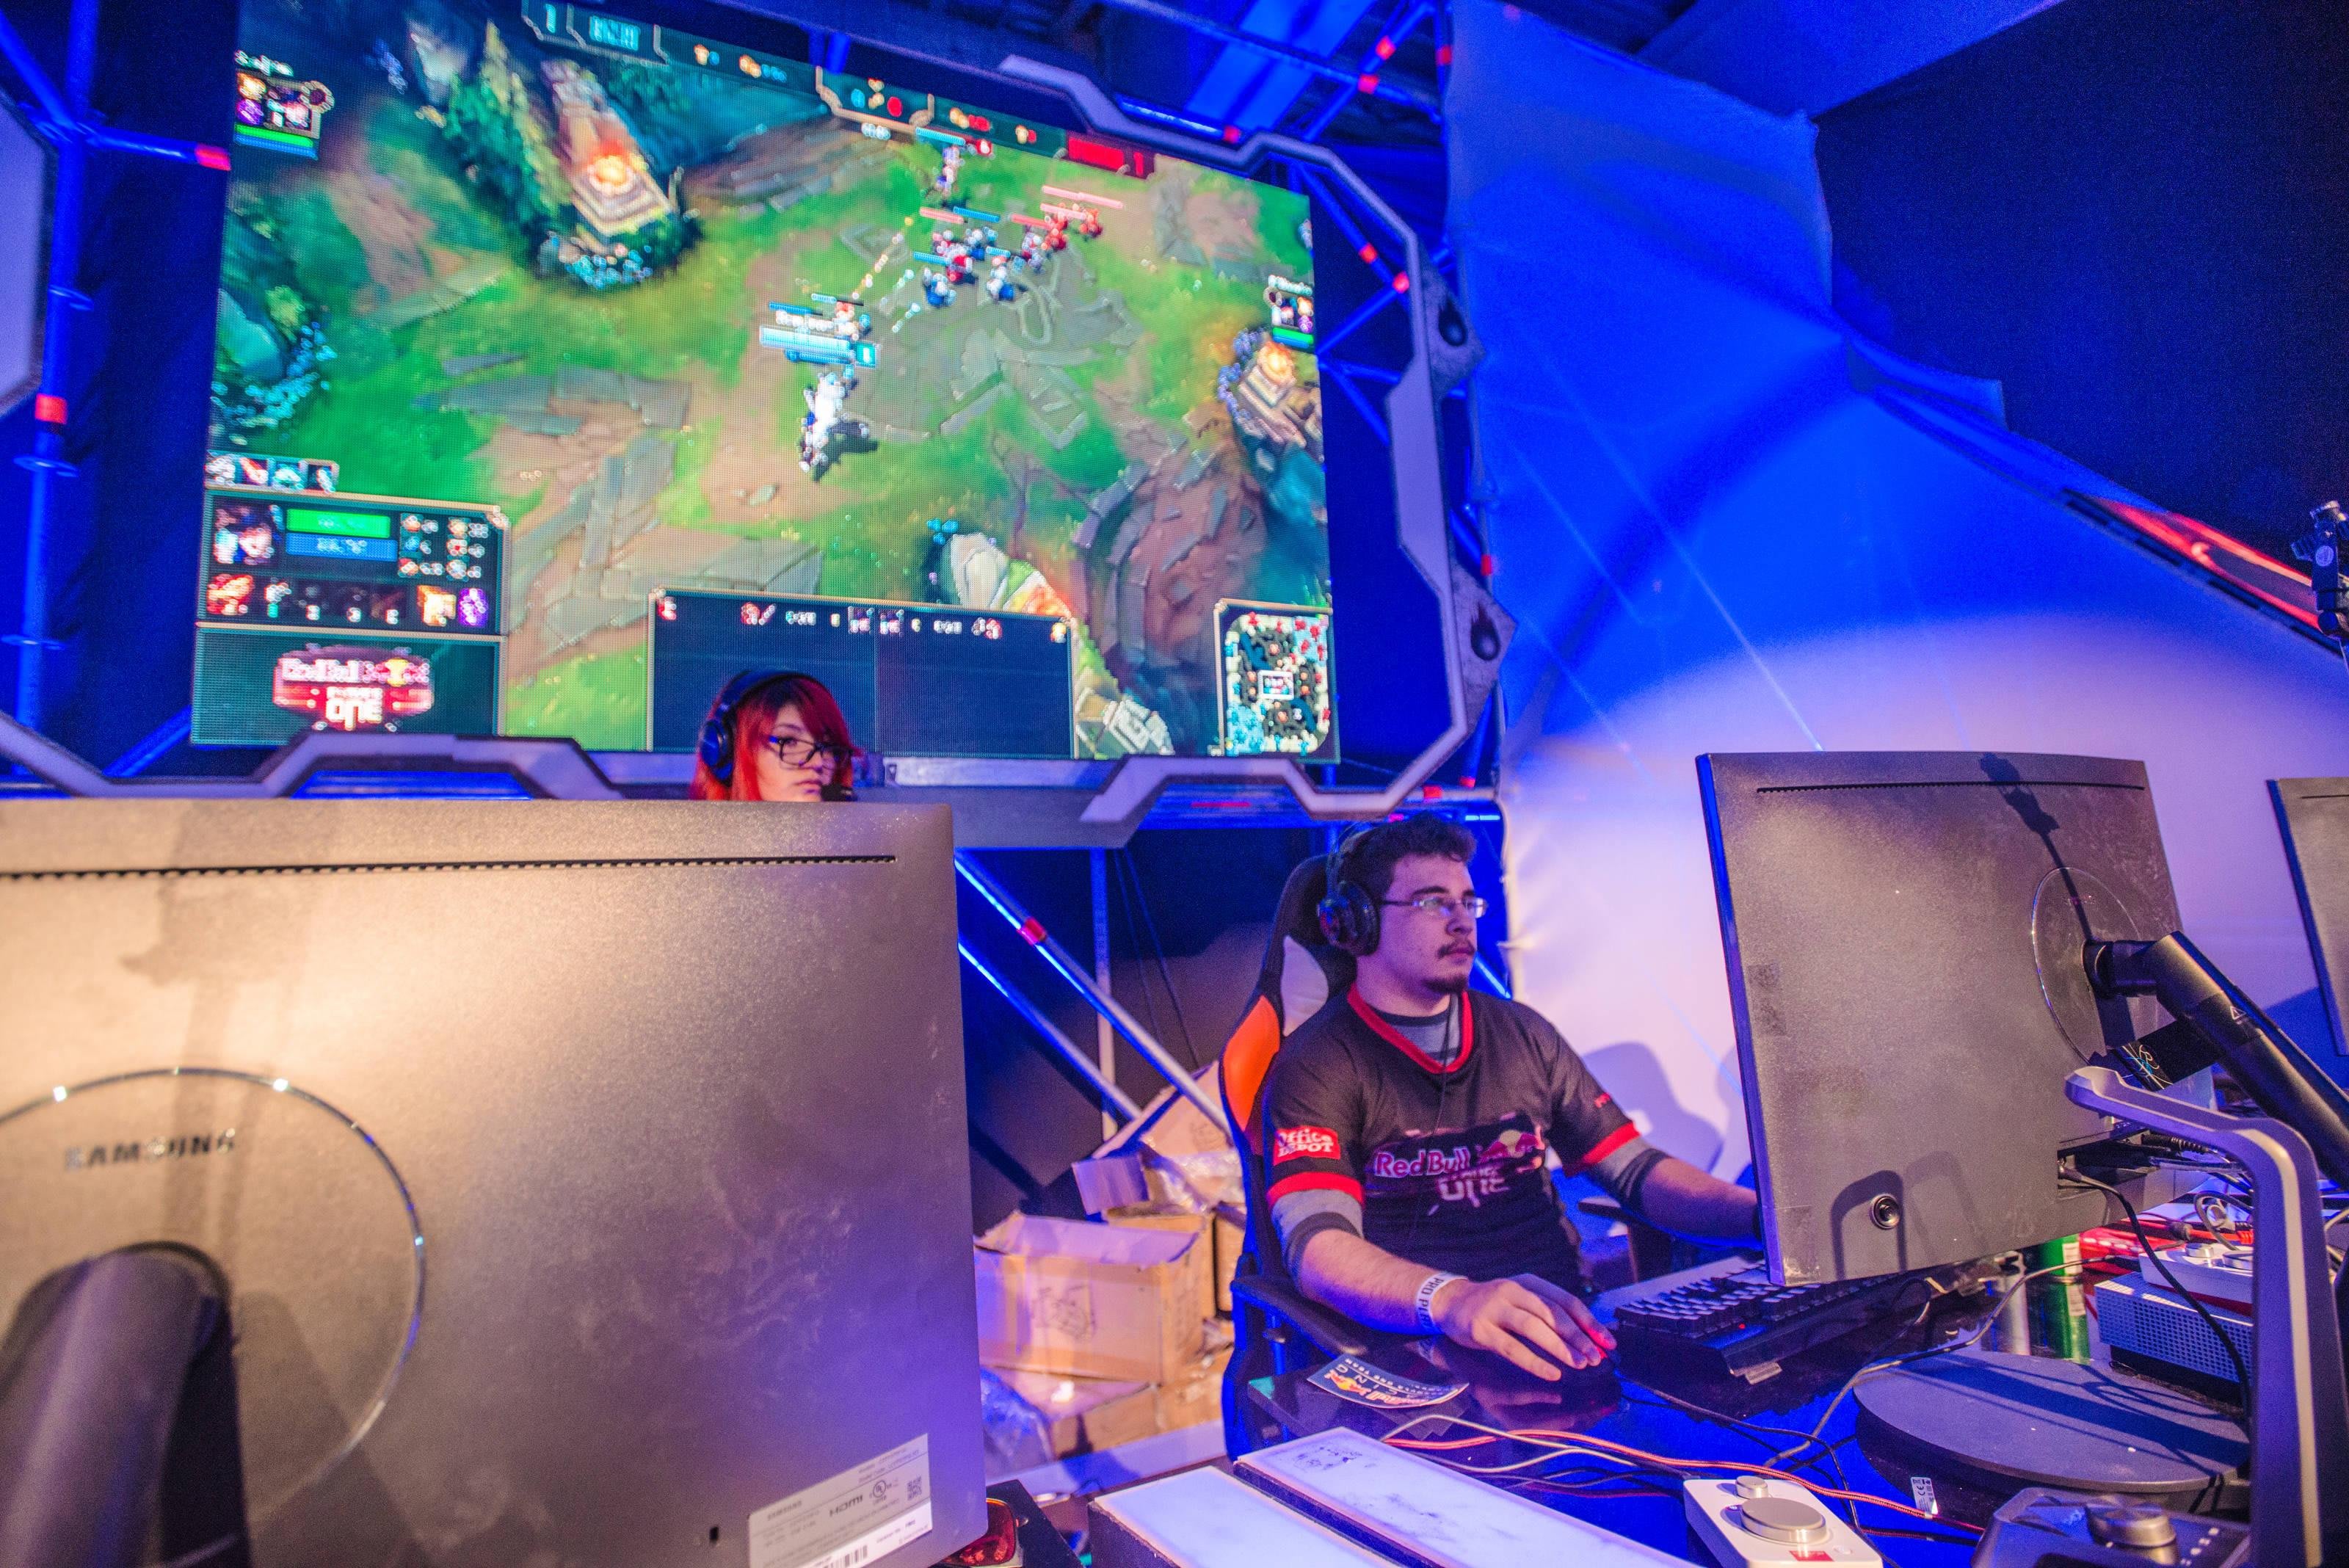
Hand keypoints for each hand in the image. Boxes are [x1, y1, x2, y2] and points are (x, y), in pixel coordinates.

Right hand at [1429, 1273, 1614, 1379]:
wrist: (1450, 1302)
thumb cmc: (1494, 1306)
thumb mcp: (1522, 1301)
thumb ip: (1549, 1314)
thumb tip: (1588, 1337)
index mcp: (1529, 1283)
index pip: (1566, 1300)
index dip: (1589, 1321)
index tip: (1607, 1341)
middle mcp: (1513, 1291)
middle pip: (1552, 1313)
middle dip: (1578, 1337)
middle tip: (1595, 1357)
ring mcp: (1495, 1308)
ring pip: (1534, 1328)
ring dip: (1560, 1348)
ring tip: (1579, 1365)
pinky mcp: (1481, 1329)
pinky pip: (1512, 1347)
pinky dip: (1533, 1361)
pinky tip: (1550, 1373)